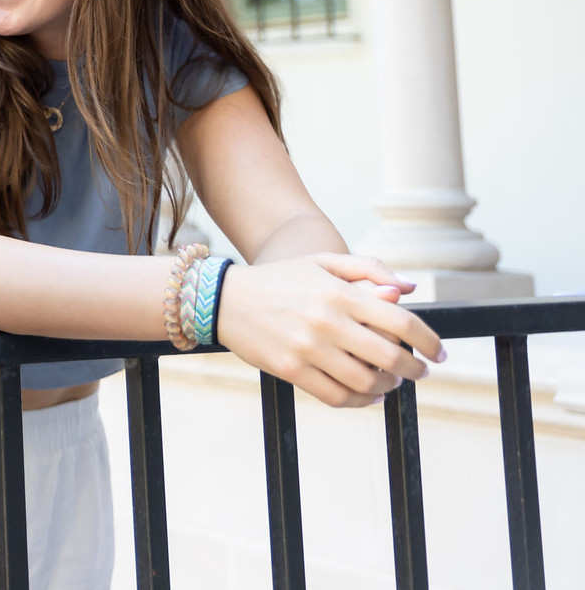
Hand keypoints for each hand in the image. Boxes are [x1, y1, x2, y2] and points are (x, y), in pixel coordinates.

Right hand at [216, 253, 443, 408]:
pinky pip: (337, 397)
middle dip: (415, 369)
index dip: (429, 341)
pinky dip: (361, 402)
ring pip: (366, 382)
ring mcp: (308, 348)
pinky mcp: (290, 370)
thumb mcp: (322, 262)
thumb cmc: (281, 279)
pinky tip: (368, 396)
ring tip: (391, 382)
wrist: (224, 299)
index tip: (439, 353)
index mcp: (339, 293)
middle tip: (419, 371)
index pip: (402, 322)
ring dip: (388, 387)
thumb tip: (408, 289)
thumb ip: (368, 269)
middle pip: (390, 357)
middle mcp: (326, 321)